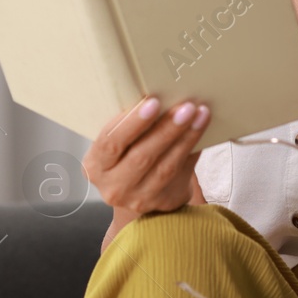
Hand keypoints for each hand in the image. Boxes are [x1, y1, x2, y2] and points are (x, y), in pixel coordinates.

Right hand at [83, 95, 210, 215]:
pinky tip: (202, 130)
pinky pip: (182, 173)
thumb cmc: (126, 155)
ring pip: (166, 166)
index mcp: (96, 166)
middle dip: (166, 129)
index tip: (153, 102)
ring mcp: (140, 198)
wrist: (139, 191)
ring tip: (200, 115)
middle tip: (186, 107)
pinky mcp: (165, 202)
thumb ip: (129, 126)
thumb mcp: (117, 143)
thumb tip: (161, 94)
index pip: (110, 143)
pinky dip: (193, 149)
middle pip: (141, 156)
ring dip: (186, 138)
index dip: (132, 123)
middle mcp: (114, 187)